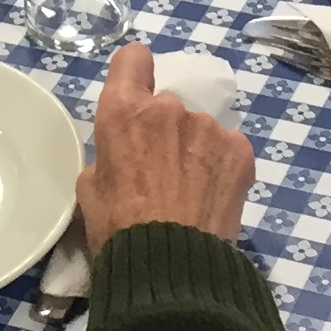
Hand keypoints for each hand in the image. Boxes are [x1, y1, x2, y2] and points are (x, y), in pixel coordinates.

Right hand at [74, 42, 254, 254]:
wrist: (172, 271)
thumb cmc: (119, 232)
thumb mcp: (90, 189)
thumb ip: (109, 155)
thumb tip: (125, 154)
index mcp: (124, 111)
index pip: (132, 58)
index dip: (134, 72)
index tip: (137, 93)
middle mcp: (169, 107)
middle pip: (167, 104)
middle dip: (164, 130)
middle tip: (161, 173)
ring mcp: (209, 127)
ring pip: (199, 129)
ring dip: (194, 150)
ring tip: (190, 195)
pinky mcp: (241, 150)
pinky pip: (227, 149)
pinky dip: (220, 167)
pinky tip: (213, 199)